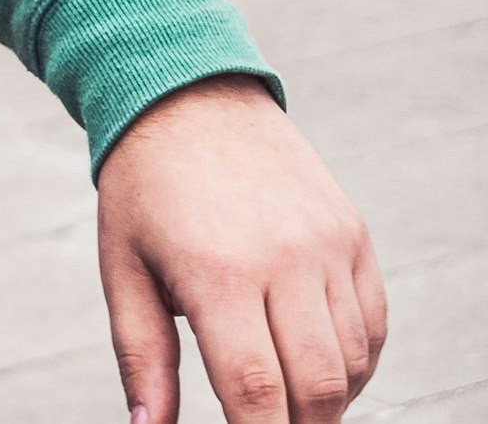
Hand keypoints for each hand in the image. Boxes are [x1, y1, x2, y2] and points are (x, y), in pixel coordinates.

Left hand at [97, 77, 385, 422]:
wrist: (190, 103)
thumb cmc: (144, 193)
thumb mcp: (123, 269)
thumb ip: (141, 357)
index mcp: (216, 271)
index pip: (254, 388)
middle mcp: (284, 259)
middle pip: (316, 385)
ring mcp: (329, 247)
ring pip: (353, 360)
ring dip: (329, 400)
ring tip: (290, 408)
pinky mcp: (354, 236)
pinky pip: (373, 325)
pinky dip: (356, 362)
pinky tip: (319, 369)